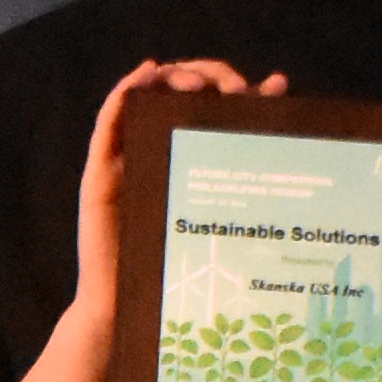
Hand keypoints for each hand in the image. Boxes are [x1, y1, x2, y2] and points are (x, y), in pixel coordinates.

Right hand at [63, 58, 286, 349]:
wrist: (137, 308)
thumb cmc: (181, 263)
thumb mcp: (223, 207)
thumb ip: (245, 167)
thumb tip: (280, 125)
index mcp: (184, 152)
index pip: (204, 98)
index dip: (227, 82)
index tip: (258, 92)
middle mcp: (153, 147)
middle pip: (175, 88)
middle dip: (207, 76)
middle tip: (235, 91)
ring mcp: (125, 157)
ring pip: (143, 95)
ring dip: (170, 76)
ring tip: (196, 82)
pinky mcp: (101, 172)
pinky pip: (109, 121)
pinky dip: (127, 90)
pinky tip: (147, 73)